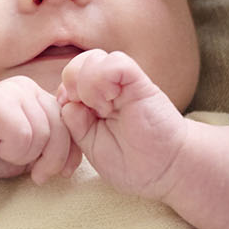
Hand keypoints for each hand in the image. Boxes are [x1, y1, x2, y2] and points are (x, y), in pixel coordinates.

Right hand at [0, 77, 80, 192]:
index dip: (71, 151)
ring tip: (7, 152)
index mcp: (42, 97)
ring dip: (27, 156)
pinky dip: (12, 151)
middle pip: (63, 128)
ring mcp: (13, 91)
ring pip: (44, 133)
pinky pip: (23, 135)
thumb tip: (82, 152)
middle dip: (53, 159)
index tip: (62, 171)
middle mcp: (29, 89)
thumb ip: (58, 144)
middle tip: (36, 173)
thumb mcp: (36, 151)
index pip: (74, 123)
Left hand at [58, 50, 196, 201]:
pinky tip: (108, 101)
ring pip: (95, 57)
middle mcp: (110, 89)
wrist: (165, 171)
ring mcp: (126, 85)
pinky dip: (104, 77)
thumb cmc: (132, 164)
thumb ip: (75, 124)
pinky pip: (117, 62)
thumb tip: (66, 102)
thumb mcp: (91, 146)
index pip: (70, 77)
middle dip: (71, 83)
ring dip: (87, 82)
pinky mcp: (141, 84)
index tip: (69, 112)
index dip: (63, 91)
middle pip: (79, 62)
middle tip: (85, 109)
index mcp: (96, 102)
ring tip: (100, 108)